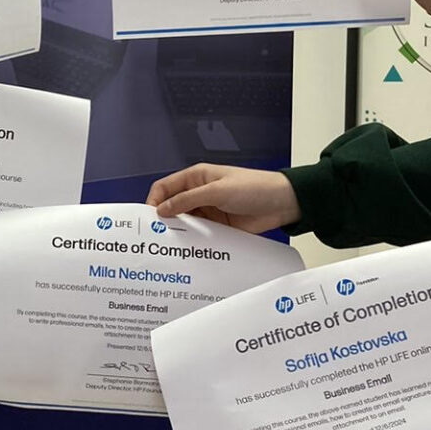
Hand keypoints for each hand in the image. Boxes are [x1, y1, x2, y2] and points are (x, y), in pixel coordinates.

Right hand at [146, 164, 299, 233]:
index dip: (153, 201)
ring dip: (178, 233)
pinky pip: (199, 234)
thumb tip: (162, 210)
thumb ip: (188, 200)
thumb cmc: (253, 188)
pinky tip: (186, 252)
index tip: (147, 220)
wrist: (283, 203)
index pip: (165, 187)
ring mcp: (208, 211)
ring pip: (184, 223)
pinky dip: (192, 242)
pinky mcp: (218, 227)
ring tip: (167, 248)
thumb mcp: (217, 191)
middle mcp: (198, 193)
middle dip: (163, 220)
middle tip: (153, 238)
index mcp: (196, 177)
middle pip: (172, 206)